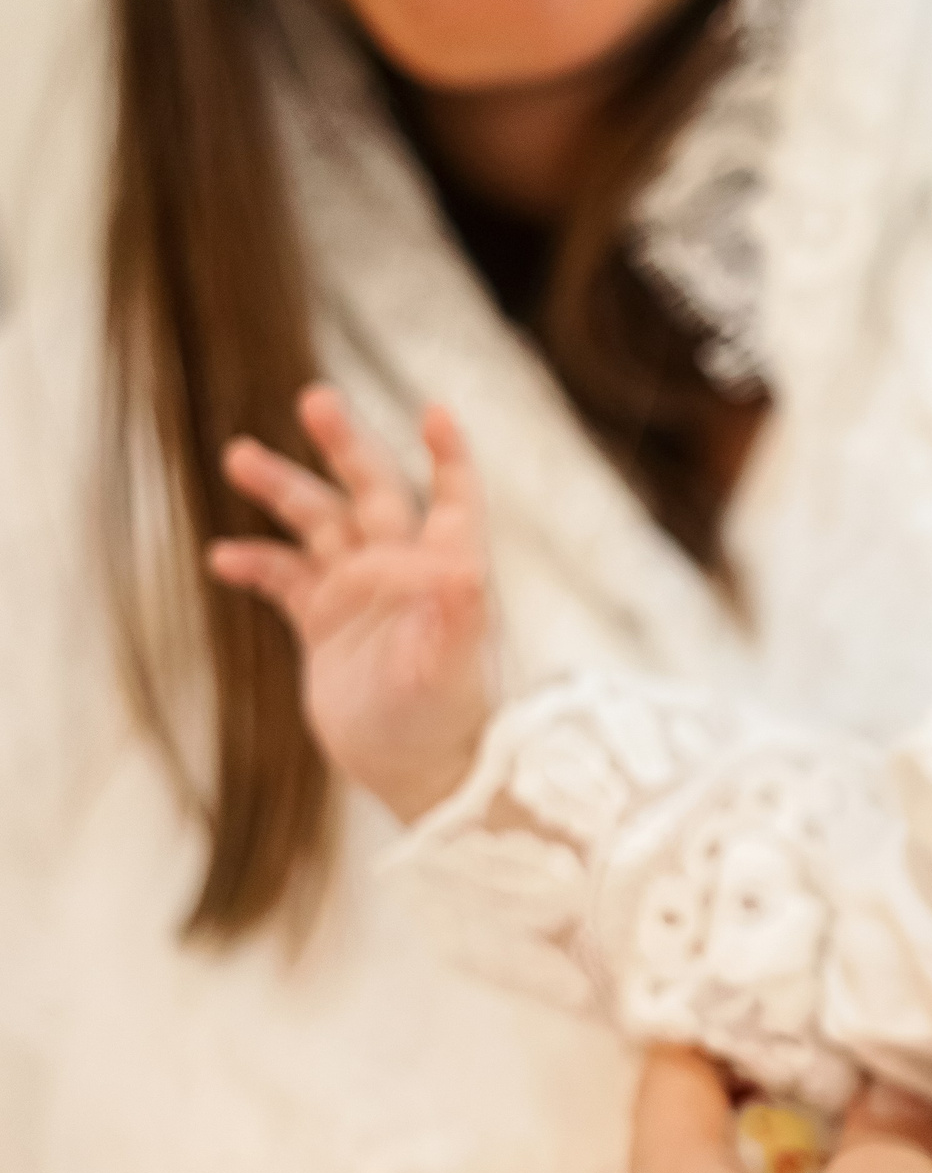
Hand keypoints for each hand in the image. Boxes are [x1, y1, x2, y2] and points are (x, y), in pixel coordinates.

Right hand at [208, 385, 491, 821]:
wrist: (418, 774)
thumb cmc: (448, 722)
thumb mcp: (451, 670)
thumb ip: (456, 617)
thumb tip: (466, 568)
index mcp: (446, 570)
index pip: (454, 498)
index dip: (449, 455)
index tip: (436, 410)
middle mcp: (404, 570)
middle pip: (373, 491)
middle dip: (345, 446)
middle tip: (317, 399)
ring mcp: (361, 593)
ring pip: (319, 523)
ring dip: (283, 490)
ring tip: (239, 457)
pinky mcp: (325, 623)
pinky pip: (284, 577)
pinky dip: (256, 563)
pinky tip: (224, 558)